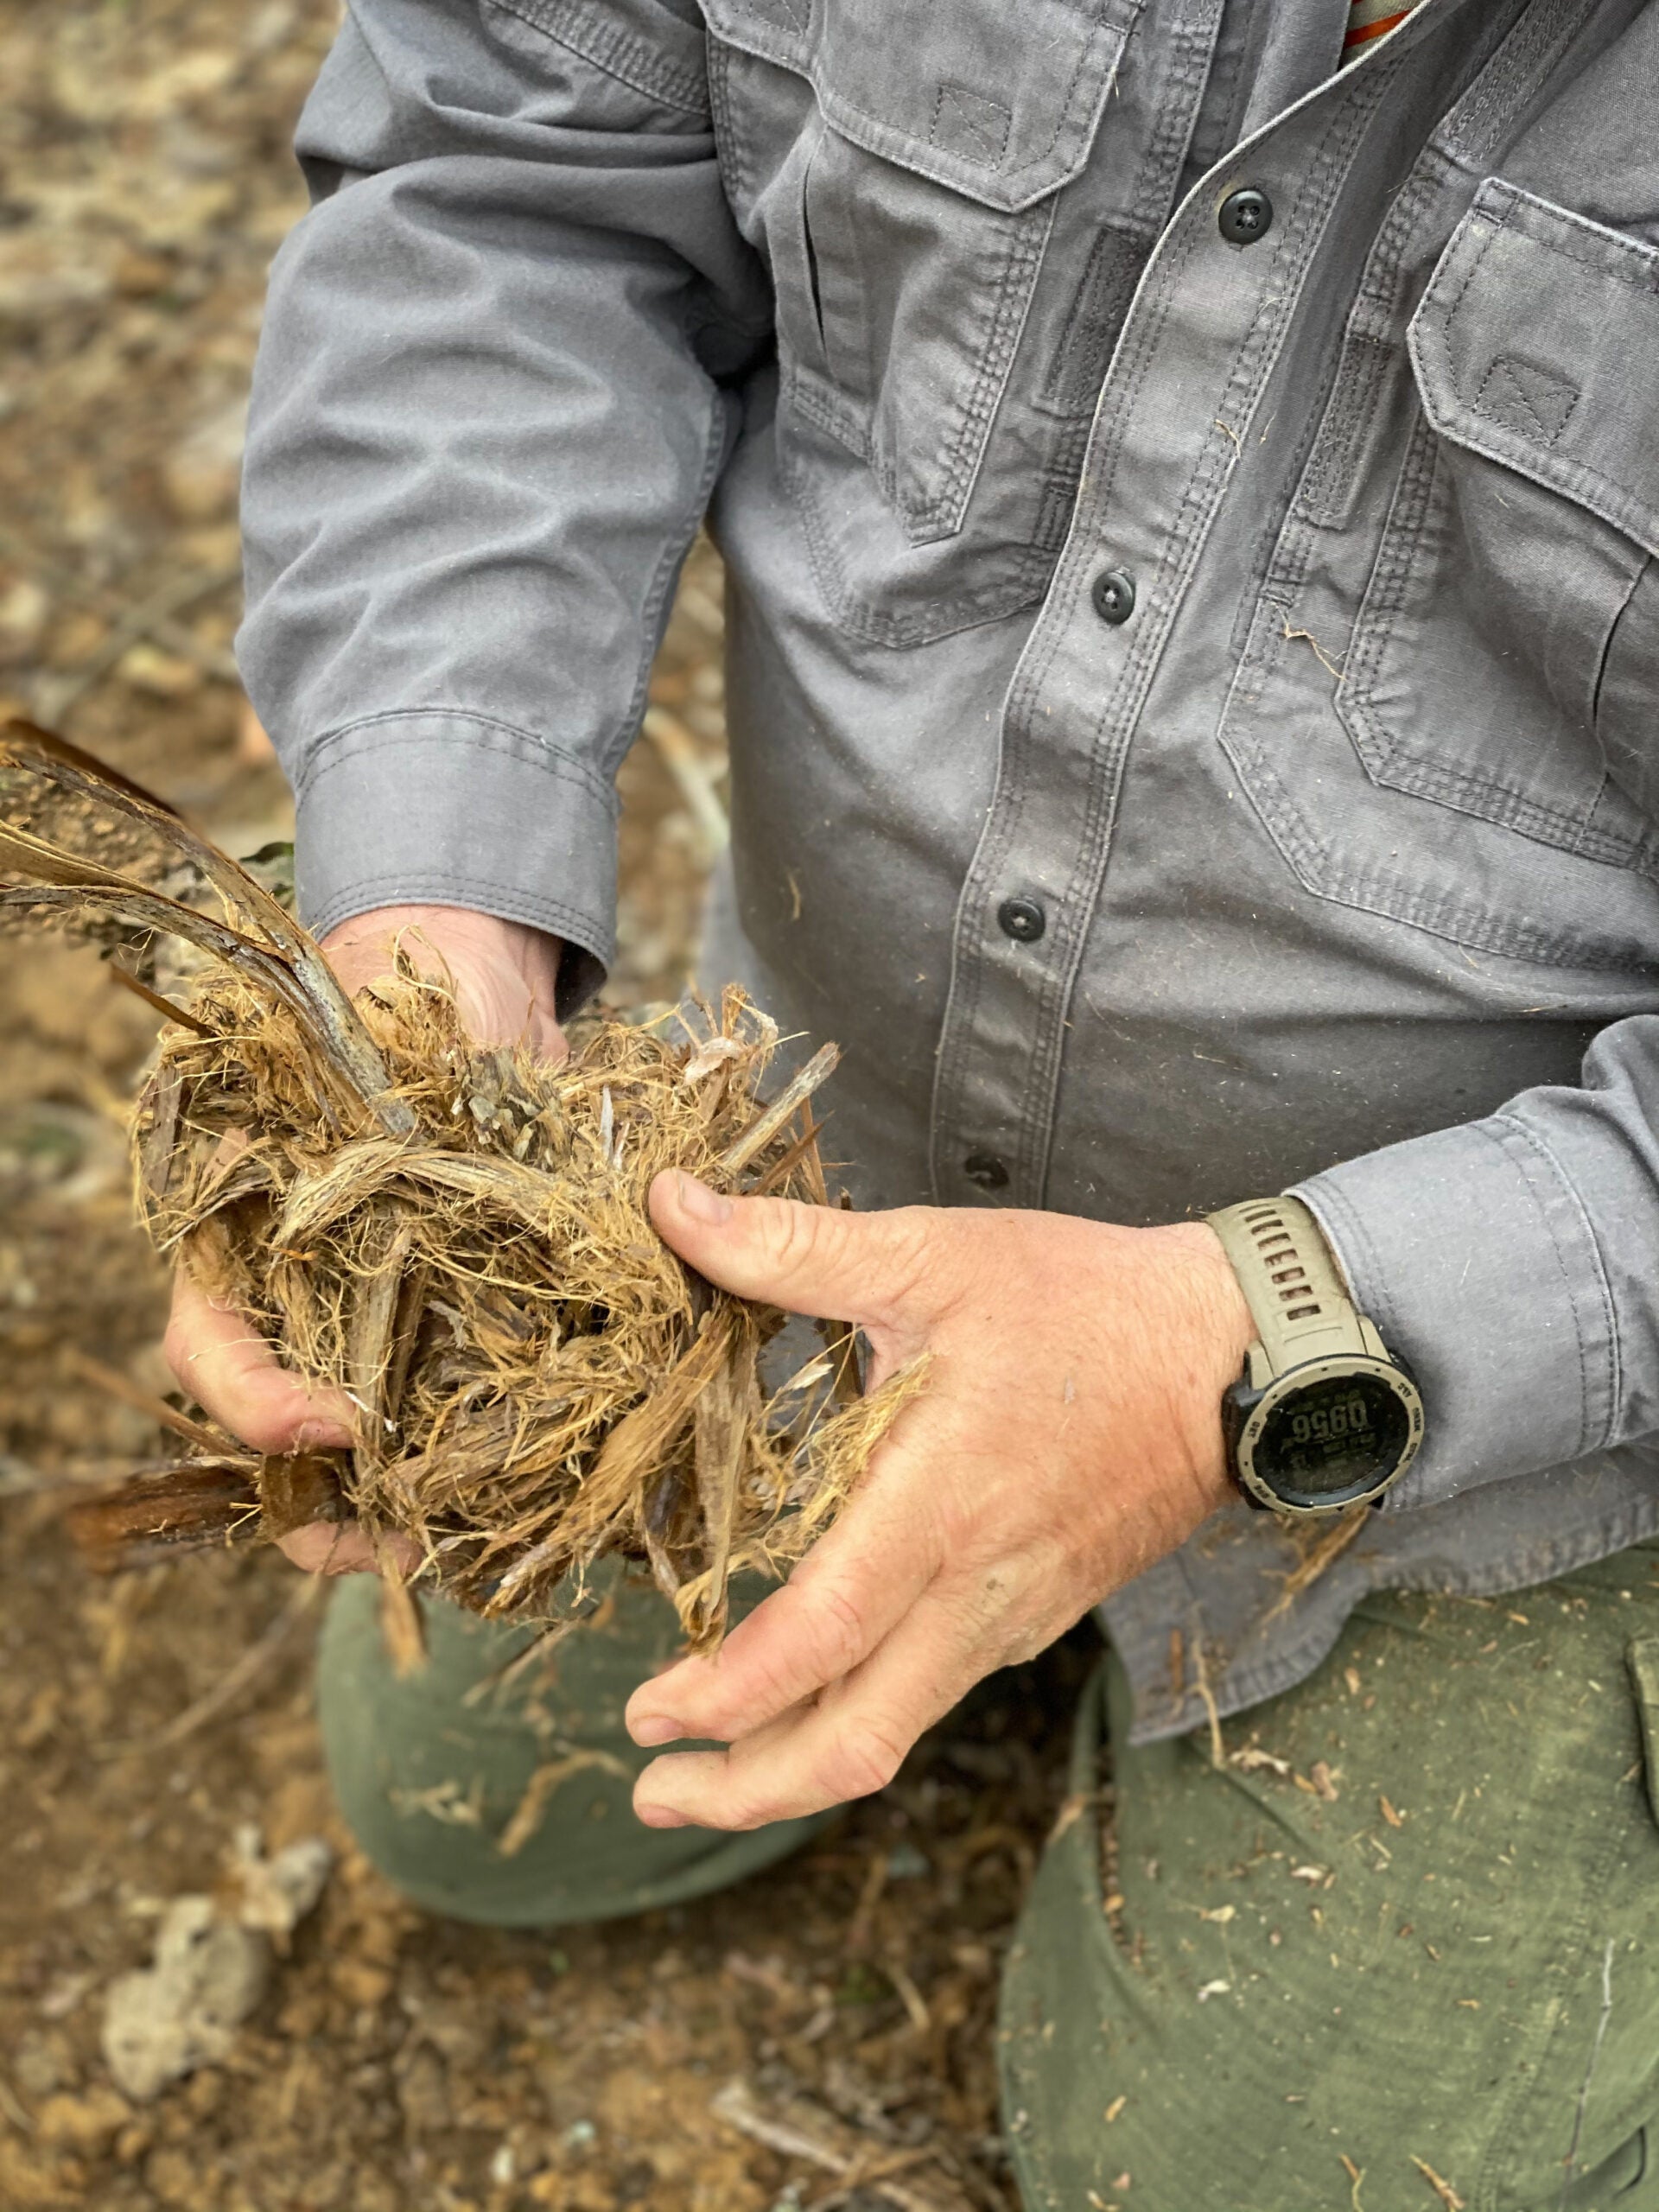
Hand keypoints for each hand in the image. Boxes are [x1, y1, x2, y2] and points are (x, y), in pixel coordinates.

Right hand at [163, 905, 566, 1573]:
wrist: (473, 980)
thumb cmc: (396, 997)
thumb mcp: (368, 1032)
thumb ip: (378, 1102)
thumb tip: (453, 1178)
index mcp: (240, 1232)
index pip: (210, 1344)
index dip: (255, 1403)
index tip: (332, 1428)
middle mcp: (297, 1291)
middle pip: (277, 1439)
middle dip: (327, 1512)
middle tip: (395, 1547)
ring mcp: (375, 1317)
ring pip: (359, 1457)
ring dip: (402, 1512)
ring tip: (463, 1546)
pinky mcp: (460, 1326)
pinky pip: (450, 1421)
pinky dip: (476, 1468)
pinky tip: (527, 1499)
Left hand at [624, 1177, 1254, 1828]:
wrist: (1235, 1352)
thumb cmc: (1086, 1301)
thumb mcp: (935, 1255)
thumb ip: (795, 1247)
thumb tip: (671, 1209)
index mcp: (942, 1502)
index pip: (823, 1637)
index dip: (727, 1695)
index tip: (647, 1715)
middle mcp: (979, 1586)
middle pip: (858, 1742)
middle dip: (745, 1788)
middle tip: (652, 1794)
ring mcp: (1014, 1613)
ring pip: (895, 1729)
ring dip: (794, 1765)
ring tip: (704, 1767)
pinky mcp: (1035, 1612)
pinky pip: (932, 1690)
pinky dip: (856, 1715)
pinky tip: (807, 1689)